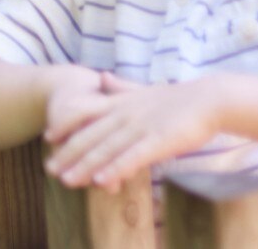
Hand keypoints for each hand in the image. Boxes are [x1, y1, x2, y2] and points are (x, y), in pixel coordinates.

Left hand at [44, 77, 220, 190]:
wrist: (209, 99)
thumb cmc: (179, 99)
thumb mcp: (145, 89)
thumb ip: (121, 86)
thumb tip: (103, 76)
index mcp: (122, 103)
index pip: (87, 113)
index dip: (66, 124)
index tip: (48, 136)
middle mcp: (126, 114)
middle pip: (92, 136)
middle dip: (69, 154)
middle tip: (50, 169)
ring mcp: (141, 127)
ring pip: (107, 149)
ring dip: (85, 167)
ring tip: (67, 181)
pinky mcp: (158, 141)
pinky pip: (133, 157)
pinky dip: (116, 169)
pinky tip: (102, 182)